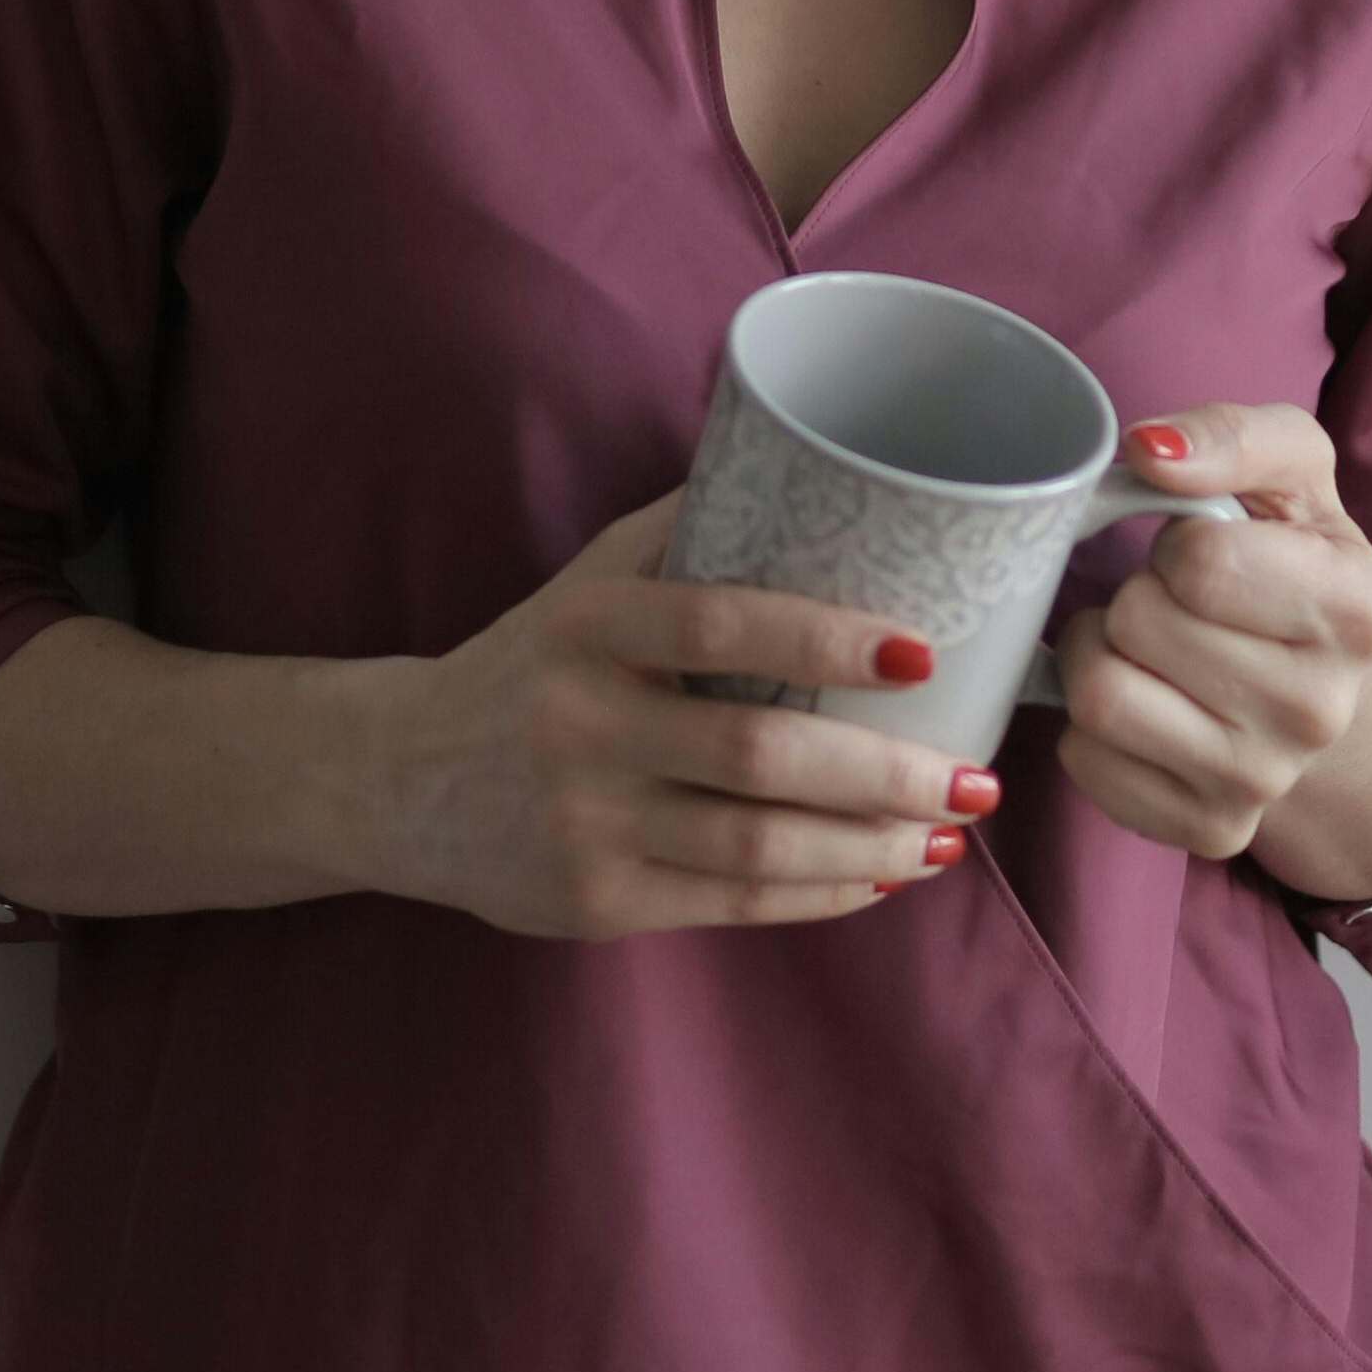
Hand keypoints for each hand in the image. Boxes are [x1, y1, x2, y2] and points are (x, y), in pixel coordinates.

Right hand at [366, 486, 1002, 943]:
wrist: (398, 779)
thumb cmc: (534, 661)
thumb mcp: (588, 580)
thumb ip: (691, 533)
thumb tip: (830, 468)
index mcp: (587, 627)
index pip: (720, 627)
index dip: (827, 640)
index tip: (922, 653)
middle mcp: (579, 725)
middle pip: (758, 758)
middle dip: (885, 774)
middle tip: (974, 779)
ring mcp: (584, 823)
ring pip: (756, 849)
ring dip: (870, 847)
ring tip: (946, 835)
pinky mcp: (593, 902)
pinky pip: (731, 904)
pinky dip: (820, 893)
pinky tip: (879, 876)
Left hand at [1045, 405, 1371, 859]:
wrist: (1334, 691)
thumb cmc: (1294, 562)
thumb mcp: (1291, 473)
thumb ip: (1230, 435)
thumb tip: (1148, 450)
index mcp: (1358, 608)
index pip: (1196, 560)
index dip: (1178, 541)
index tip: (1204, 551)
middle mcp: (1322, 710)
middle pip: (1139, 623)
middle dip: (1137, 595)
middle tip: (1172, 603)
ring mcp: (1266, 782)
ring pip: (1100, 696)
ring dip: (1100, 653)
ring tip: (1145, 647)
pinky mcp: (1211, 832)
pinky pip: (1085, 761)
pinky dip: (1091, 725)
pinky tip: (1144, 704)